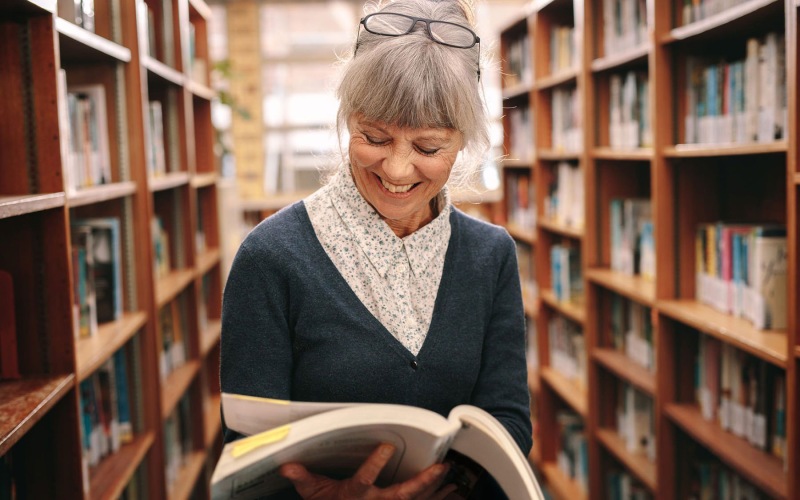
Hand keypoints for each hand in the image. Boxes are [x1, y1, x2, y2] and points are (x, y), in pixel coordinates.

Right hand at [279, 443, 457, 499]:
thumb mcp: (315, 495)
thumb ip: (304, 478)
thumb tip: (287, 466)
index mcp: (355, 495)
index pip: (364, 478)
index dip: (375, 463)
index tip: (385, 447)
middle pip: (402, 495)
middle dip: (423, 481)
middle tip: (440, 468)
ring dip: (435, 490)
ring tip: (449, 476)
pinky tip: (450, 494)